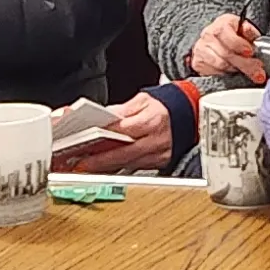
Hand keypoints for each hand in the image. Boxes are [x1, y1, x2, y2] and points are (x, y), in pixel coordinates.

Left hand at [53, 94, 174, 173]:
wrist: (191, 115)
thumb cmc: (165, 106)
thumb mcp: (143, 100)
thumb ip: (121, 110)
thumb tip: (100, 118)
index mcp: (152, 120)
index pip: (122, 130)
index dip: (101, 137)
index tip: (83, 142)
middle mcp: (156, 140)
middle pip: (122, 153)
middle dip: (98, 160)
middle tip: (78, 163)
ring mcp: (159, 154)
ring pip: (127, 164)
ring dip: (104, 167)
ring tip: (83, 168)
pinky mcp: (160, 164)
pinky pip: (134, 168)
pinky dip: (117, 169)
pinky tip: (102, 169)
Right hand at [187, 14, 267, 81]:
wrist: (216, 43)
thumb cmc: (234, 36)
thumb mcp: (244, 30)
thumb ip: (250, 33)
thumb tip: (254, 37)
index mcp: (221, 24)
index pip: (226, 33)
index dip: (239, 44)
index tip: (250, 52)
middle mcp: (208, 35)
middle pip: (226, 53)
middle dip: (245, 64)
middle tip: (259, 73)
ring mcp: (201, 49)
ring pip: (221, 64)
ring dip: (236, 70)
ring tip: (248, 73)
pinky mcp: (198, 63)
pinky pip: (213, 73)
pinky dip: (226, 75)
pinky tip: (234, 74)